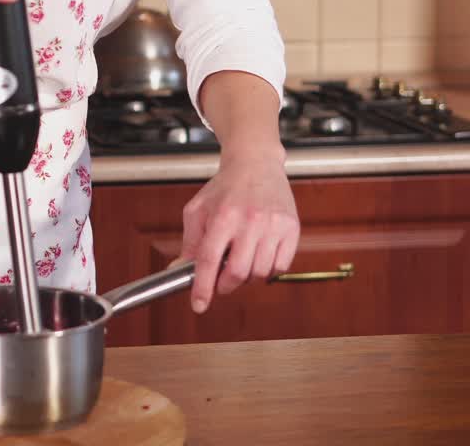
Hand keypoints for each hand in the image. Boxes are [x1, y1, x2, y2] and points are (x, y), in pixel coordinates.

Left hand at [178, 152, 299, 313]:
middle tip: (221, 283)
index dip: (203, 287)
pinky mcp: (292, 229)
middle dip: (226, 286)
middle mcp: (250, 221)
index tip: (199, 305)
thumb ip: (189, 243)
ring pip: (261, 273)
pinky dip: (268, 270)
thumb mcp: (197, 210)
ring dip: (247, 278)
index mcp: (223, 216)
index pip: (210, 260)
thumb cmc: (224, 188)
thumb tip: (178, 272)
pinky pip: (280, 266)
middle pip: (238, 273)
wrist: (255, 164)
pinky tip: (258, 256)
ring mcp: (274, 225)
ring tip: (240, 262)